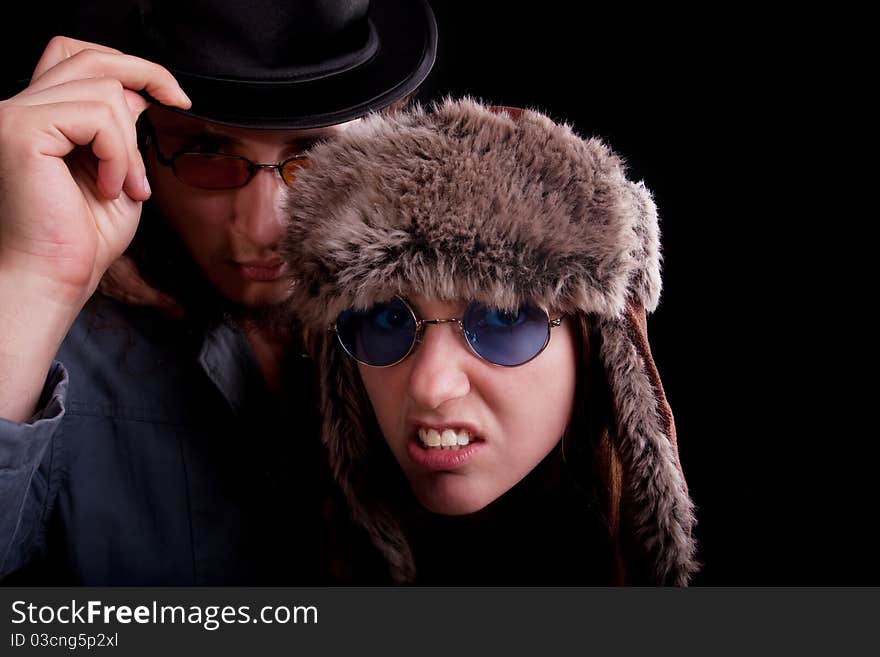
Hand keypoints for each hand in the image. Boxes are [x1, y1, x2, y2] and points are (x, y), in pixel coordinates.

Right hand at [0, 36, 190, 308]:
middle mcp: (18, 108)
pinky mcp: (21, 130)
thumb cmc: (83, 237)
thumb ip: (121, 131)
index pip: (77, 58)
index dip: (130, 66)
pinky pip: (95, 116)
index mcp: (39, 116)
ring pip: (102, 92)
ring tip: (124, 188)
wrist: (56, 276)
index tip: (175, 97)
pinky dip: (117, 154)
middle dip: (145, 73)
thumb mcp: (117, 172)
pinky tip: (107, 189)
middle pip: (86, 55)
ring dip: (130, 146)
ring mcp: (14, 116)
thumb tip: (134, 93)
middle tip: (180, 103)